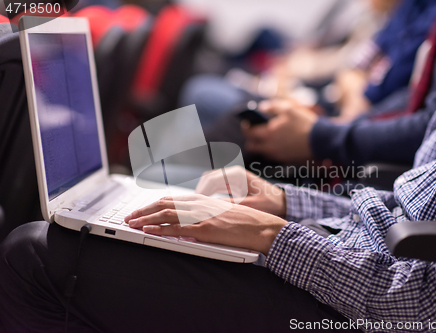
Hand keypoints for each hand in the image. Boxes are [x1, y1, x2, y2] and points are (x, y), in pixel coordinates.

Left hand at [124, 194, 287, 254]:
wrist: (263, 227)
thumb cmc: (247, 222)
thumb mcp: (223, 213)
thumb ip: (206, 214)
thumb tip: (190, 221)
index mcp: (204, 200)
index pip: (172, 199)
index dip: (154, 204)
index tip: (141, 209)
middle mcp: (200, 204)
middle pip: (165, 203)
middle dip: (144, 210)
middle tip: (130, 216)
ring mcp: (202, 216)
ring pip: (167, 214)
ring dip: (146, 218)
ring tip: (132, 223)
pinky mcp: (206, 229)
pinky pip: (178, 229)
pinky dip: (160, 228)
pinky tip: (149, 230)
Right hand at [195, 165, 285, 216]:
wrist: (283, 203)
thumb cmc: (270, 203)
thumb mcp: (250, 206)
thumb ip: (231, 205)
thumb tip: (212, 208)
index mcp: (236, 174)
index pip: (211, 179)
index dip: (201, 191)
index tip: (195, 203)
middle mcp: (233, 173)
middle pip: (208, 179)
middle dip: (200, 191)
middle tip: (194, 206)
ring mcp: (233, 178)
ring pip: (211, 183)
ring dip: (204, 193)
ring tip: (198, 207)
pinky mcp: (234, 185)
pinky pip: (217, 187)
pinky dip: (210, 195)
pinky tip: (208, 206)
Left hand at [242, 99, 316, 163]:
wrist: (320, 141)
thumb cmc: (304, 124)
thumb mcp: (289, 109)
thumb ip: (273, 107)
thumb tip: (261, 107)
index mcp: (268, 133)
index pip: (248, 133)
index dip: (246, 127)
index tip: (248, 123)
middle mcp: (269, 147)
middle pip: (251, 146)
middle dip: (250, 139)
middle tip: (255, 132)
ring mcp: (277, 155)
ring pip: (261, 152)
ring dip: (260, 146)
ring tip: (267, 138)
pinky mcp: (285, 160)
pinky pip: (272, 156)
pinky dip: (271, 151)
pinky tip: (278, 143)